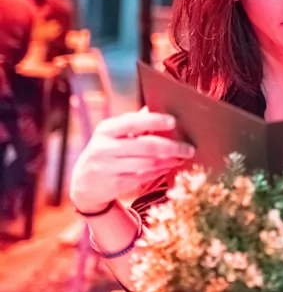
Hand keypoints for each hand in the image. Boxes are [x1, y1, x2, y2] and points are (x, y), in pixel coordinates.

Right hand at [69, 108, 195, 212]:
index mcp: (106, 130)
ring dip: (170, 160)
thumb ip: (134, 122)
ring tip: (182, 157)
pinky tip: (169, 166)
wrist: (83, 183)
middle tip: (189, 148)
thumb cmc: (106, 150)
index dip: (155, 121)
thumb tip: (159, 105)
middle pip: (146, 146)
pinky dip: (160, 171)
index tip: (174, 121)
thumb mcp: (113, 133)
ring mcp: (108, 168)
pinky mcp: (114, 185)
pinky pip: (144, 177)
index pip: (133, 122)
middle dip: (172, 147)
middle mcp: (104, 148)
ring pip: (148, 163)